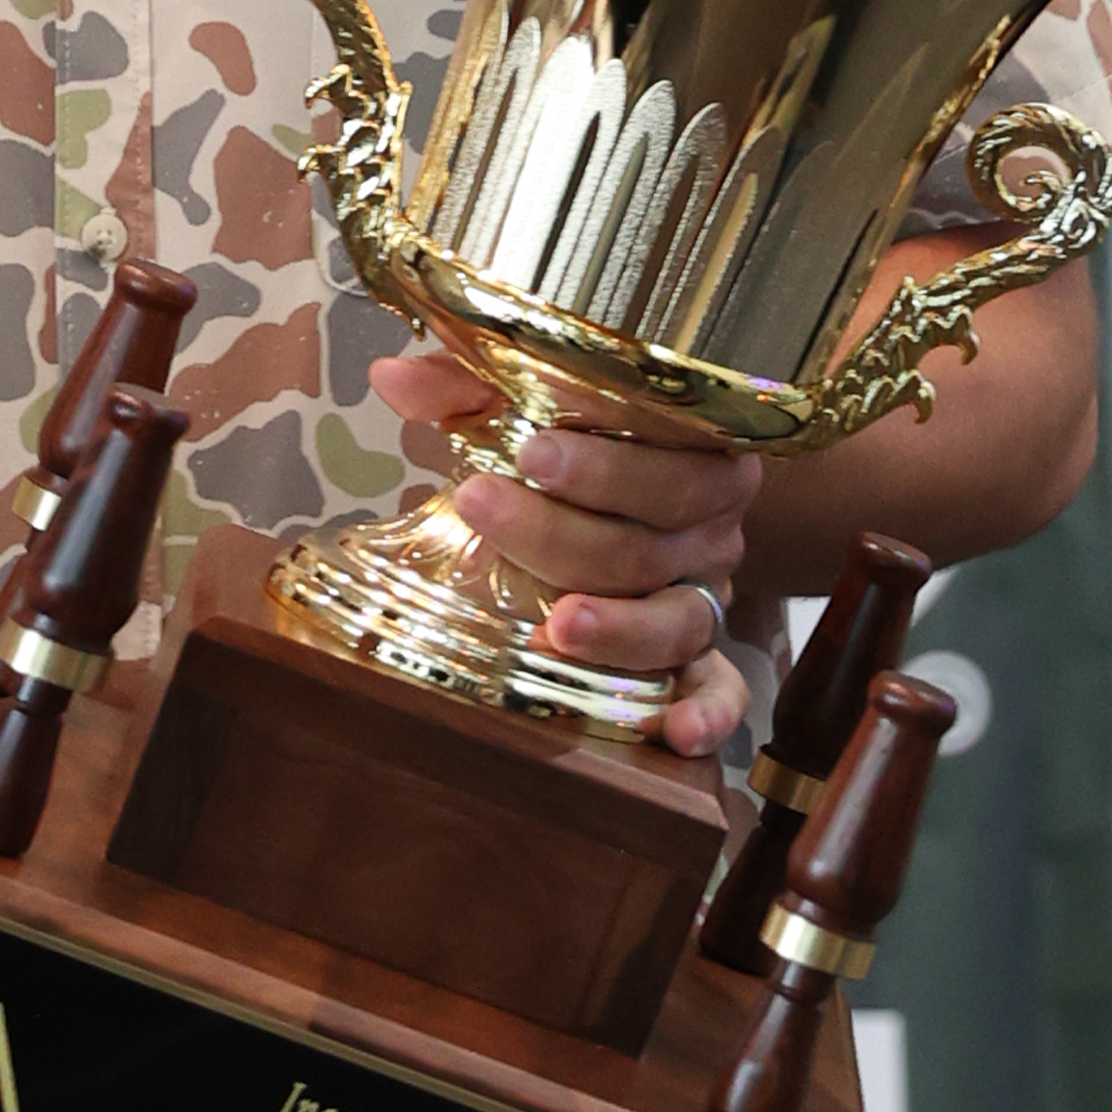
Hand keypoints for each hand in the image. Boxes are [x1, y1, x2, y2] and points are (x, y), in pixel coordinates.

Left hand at [366, 349, 764, 757]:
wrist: (625, 510)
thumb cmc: (567, 454)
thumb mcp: (526, 415)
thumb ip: (466, 393)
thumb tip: (391, 376)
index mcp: (688, 446)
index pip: (657, 444)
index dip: (597, 452)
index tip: (524, 447)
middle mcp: (708, 523)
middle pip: (645, 538)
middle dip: (562, 530)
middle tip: (485, 507)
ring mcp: (706, 594)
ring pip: (675, 616)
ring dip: (618, 627)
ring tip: (555, 626)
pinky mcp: (704, 656)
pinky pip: (720, 688)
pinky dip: (707, 712)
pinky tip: (676, 735)